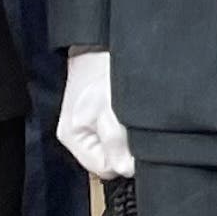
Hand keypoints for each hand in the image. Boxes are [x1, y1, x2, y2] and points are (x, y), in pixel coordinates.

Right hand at [56, 48, 131, 180]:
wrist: (99, 46)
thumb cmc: (101, 72)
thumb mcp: (109, 109)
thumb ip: (116, 140)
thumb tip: (127, 169)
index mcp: (74, 138)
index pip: (105, 168)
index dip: (126, 161)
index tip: (142, 147)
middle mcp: (79, 136)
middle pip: (110, 160)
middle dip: (128, 151)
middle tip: (140, 131)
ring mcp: (89, 127)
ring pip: (117, 148)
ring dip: (129, 139)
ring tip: (135, 120)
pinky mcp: (100, 118)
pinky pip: (118, 135)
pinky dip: (128, 129)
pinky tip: (133, 116)